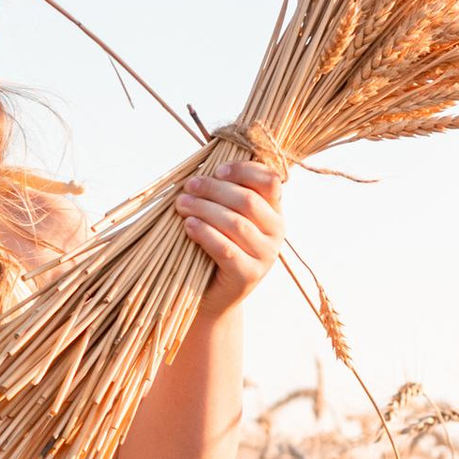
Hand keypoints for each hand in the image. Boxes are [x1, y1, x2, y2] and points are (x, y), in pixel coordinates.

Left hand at [176, 153, 283, 311]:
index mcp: (274, 211)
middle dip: (214, 189)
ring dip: (205, 209)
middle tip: (188, 187)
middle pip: (248, 200)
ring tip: (181, 205)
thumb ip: (224, 193)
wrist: (214, 295)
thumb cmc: (215, 247)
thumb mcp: (225, 217)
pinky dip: (205, 233)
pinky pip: (226, 249)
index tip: (217, 170)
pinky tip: (189, 226)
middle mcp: (277, 231)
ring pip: (236, 223)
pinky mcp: (249, 275)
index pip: (270, 181)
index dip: (243, 170)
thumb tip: (203, 163)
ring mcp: (266, 255)